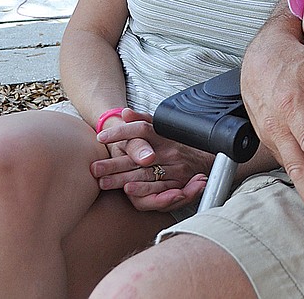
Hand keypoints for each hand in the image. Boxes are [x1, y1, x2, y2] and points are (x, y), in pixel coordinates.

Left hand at [91, 108, 209, 211]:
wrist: (209, 158)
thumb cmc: (180, 144)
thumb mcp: (164, 128)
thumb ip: (144, 120)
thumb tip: (124, 112)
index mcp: (164, 136)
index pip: (142, 129)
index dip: (122, 132)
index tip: (101, 137)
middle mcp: (169, 151)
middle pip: (139, 156)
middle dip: (115, 163)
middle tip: (94, 168)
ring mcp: (174, 167)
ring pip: (145, 173)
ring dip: (123, 178)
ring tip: (103, 182)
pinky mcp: (178, 183)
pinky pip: (159, 187)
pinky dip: (144, 189)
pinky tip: (130, 190)